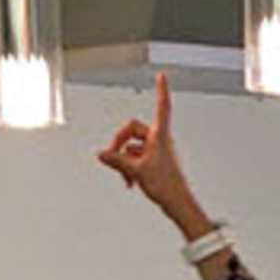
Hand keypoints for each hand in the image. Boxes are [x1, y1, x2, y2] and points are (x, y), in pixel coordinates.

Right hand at [94, 69, 206, 237]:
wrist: (178, 203)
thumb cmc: (166, 185)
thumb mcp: (136, 170)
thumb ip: (116, 160)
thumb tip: (102, 154)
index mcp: (160, 135)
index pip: (162, 106)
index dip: (161, 90)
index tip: (161, 75)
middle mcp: (159, 140)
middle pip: (132, 130)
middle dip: (120, 144)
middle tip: (113, 159)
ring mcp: (156, 151)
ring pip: (131, 147)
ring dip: (124, 161)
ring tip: (127, 178)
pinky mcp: (153, 162)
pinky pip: (135, 158)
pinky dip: (129, 168)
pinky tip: (130, 182)